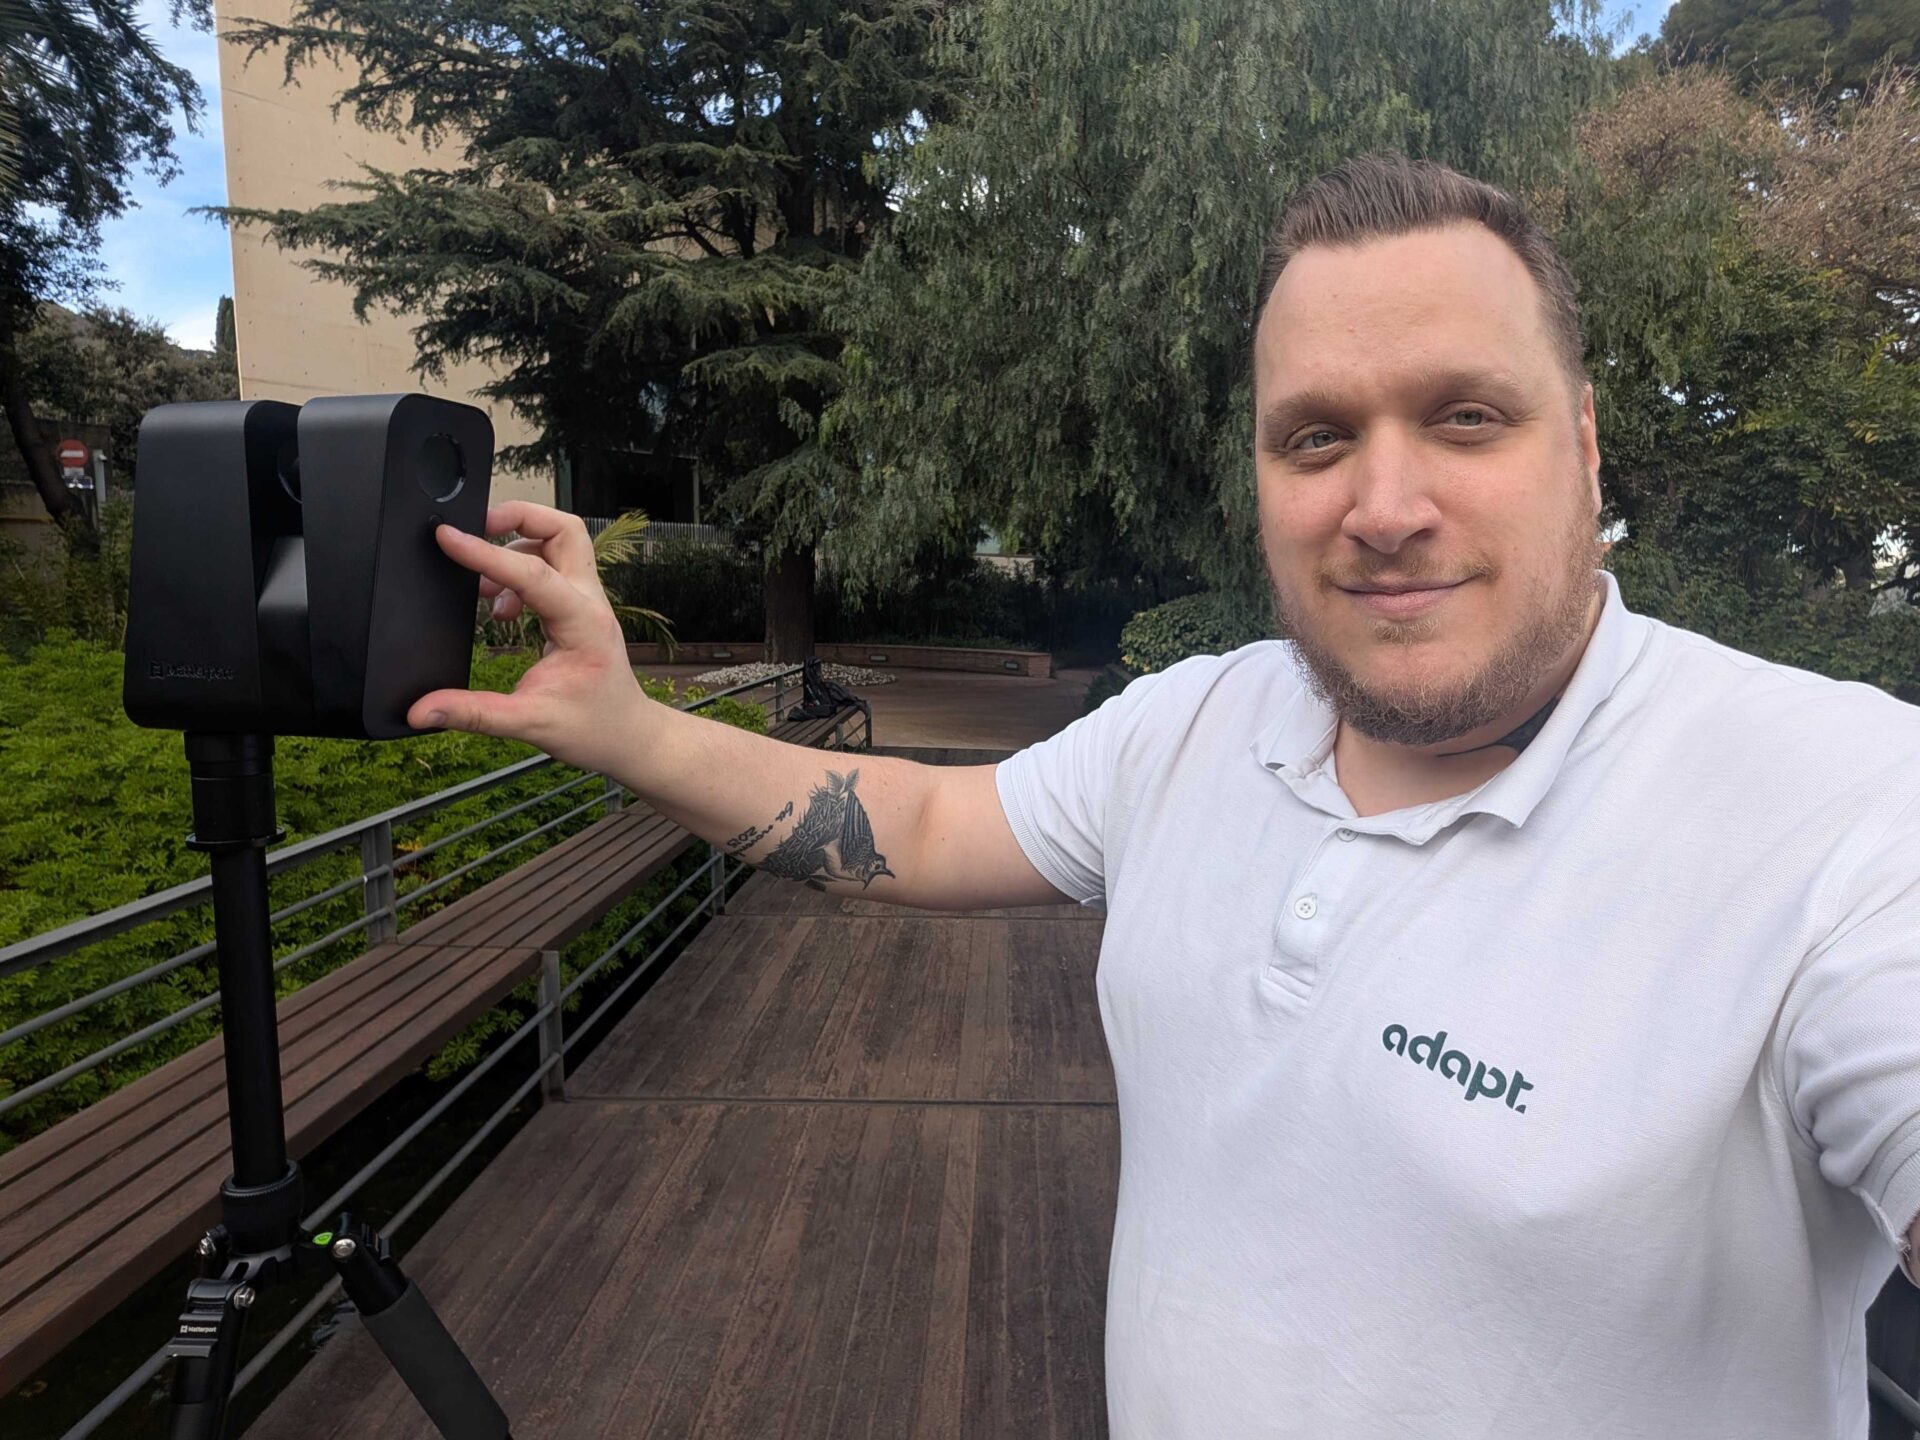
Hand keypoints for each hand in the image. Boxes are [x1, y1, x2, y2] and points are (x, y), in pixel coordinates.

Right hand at [407, 501, 651, 774]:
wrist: (629, 737)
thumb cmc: (593, 728)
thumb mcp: (530, 725)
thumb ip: (474, 714)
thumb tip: (421, 711)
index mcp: (583, 623)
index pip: (533, 572)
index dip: (485, 553)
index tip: (446, 536)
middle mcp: (590, 601)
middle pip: (564, 528)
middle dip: (520, 517)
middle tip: (476, 527)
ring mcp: (588, 600)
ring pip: (559, 542)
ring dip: (516, 547)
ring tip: (481, 588)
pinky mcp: (579, 607)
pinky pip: (551, 567)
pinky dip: (519, 571)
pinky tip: (500, 608)